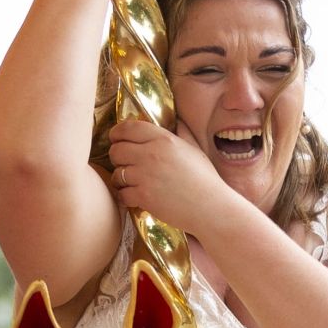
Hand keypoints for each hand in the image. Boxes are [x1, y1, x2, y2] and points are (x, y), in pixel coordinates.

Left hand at [106, 119, 232, 235]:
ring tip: (131, 183)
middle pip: (116, 150)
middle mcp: (151, 154)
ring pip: (116, 174)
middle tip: (125, 164)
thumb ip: (183, 132)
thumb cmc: (205, 178)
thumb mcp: (195, 149)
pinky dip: (126, 197)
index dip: (117, 133)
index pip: (128, 128)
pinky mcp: (143, 196)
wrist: (210, 207)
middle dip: (117, 158)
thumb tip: (178, 120)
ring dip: (120, 179)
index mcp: (163, 139)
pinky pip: (121, 194)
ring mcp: (145, 176)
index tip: (116, 138)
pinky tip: (135, 197)